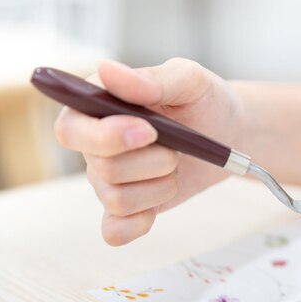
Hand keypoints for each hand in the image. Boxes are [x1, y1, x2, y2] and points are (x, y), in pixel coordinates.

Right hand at [54, 58, 244, 245]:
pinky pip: (116, 231)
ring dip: (160, 185)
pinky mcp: (128, 207)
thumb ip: (150, 79)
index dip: (104, 136)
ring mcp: (109, 179)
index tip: (149, 130)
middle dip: (151, 161)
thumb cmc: (204, 101)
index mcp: (99, 105)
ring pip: (116, 199)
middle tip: (178, 147)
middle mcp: (95, 144)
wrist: (229, 134)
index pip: (70, 128)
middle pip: (100, 168)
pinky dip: (138, 224)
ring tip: (176, 165)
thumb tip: (106, 70)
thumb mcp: (188, 80)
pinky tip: (158, 205)